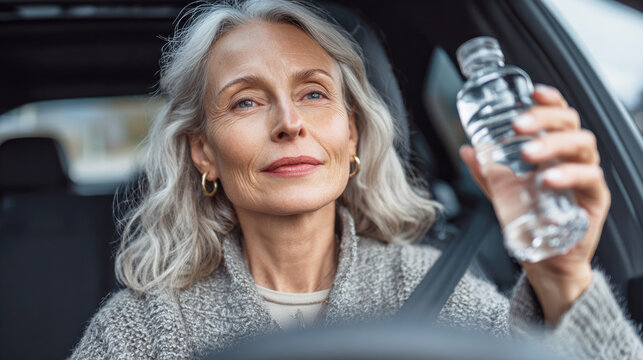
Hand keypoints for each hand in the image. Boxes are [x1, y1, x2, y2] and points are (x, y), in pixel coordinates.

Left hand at [459, 85, 610, 325]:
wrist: (546, 260)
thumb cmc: (531, 222)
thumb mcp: (503, 193)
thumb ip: (487, 171)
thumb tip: (467, 149)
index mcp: (554, 151)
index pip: (558, 116)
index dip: (549, 100)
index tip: (532, 91)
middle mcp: (574, 158)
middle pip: (570, 123)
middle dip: (544, 118)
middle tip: (519, 124)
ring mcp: (587, 176)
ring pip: (582, 145)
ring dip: (553, 144)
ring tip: (528, 152)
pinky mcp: (595, 199)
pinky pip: (590, 178)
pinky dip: (569, 174)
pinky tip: (548, 178)